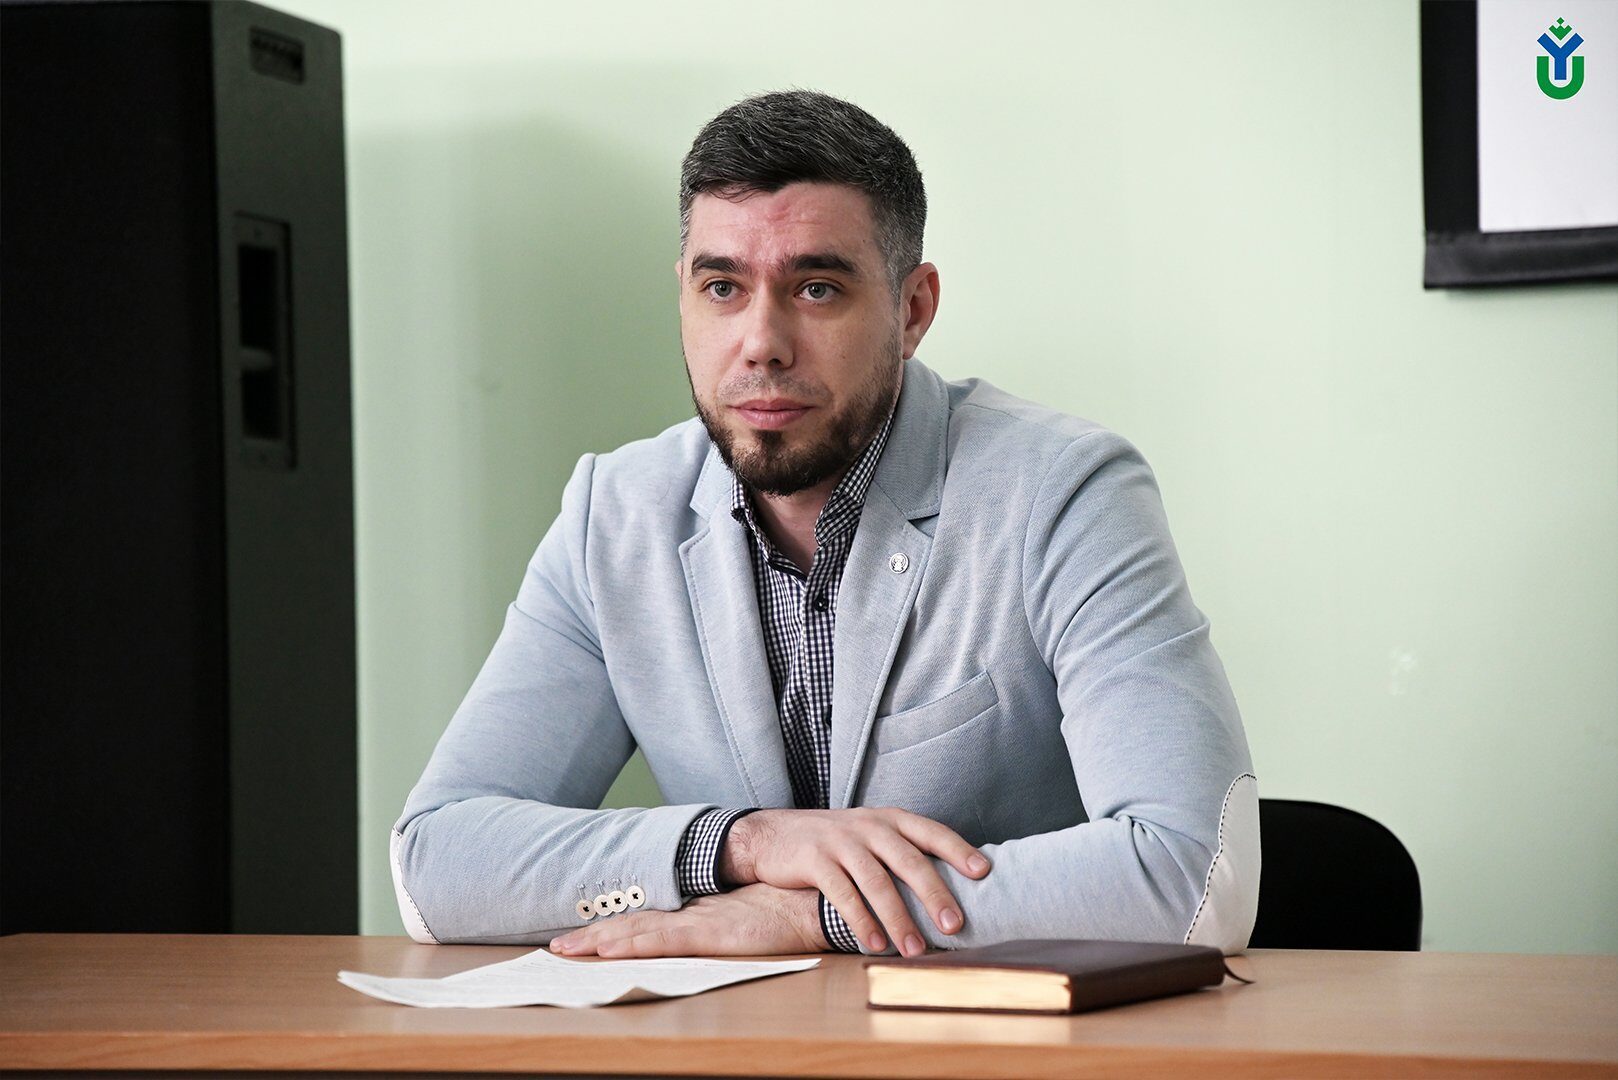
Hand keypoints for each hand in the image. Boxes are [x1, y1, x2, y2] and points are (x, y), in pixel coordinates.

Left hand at [547, 883, 826, 958]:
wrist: (814, 902)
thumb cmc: (787, 911)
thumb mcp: (747, 923)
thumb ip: (724, 927)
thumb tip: (701, 938)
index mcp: (698, 914)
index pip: (646, 922)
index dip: (612, 929)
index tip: (581, 938)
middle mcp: (691, 915)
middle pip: (632, 925)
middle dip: (592, 936)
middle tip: (556, 947)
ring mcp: (699, 922)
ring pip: (639, 932)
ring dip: (601, 941)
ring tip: (568, 949)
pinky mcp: (711, 933)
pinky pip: (665, 940)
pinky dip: (635, 943)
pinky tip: (612, 948)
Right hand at [721, 807, 990, 956]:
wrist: (771, 836)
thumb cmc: (831, 842)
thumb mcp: (868, 835)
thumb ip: (900, 852)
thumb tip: (946, 890)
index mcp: (888, 819)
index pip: (931, 831)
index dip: (958, 850)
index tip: (984, 872)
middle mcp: (869, 826)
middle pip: (909, 860)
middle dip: (934, 894)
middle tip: (955, 925)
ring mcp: (841, 841)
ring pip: (877, 881)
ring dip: (898, 918)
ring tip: (914, 949)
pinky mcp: (815, 859)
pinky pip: (843, 894)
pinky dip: (861, 921)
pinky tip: (874, 943)